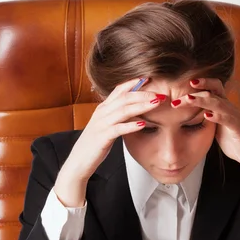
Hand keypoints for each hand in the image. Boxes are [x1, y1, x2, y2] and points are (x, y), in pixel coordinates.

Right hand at [54, 78, 164, 206]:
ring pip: (123, 110)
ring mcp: (101, 124)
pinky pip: (118, 128)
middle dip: (143, 94)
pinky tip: (143, 124)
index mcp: (103, 108)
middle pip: (125, 98)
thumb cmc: (95, 144)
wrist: (79, 161)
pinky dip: (131, 125)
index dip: (134, 83)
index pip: (119, 90)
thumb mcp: (107, 126)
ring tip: (156, 103)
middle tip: (160, 94)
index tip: (149, 78)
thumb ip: (118, 117)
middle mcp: (102, 113)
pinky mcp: (102, 137)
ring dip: (141, 106)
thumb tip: (137, 112)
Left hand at [173, 78, 239, 168]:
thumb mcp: (216, 126)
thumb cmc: (233, 140)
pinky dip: (216, 116)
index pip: (213, 87)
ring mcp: (233, 116)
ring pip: (217, 103)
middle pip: (211, 92)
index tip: (184, 85)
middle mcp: (229, 107)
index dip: (200, 83)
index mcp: (224, 106)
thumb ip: (207, 117)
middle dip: (193, 93)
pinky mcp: (236, 127)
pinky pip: (226, 119)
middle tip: (176, 100)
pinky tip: (206, 115)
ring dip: (201, 100)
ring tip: (188, 100)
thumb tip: (189, 115)